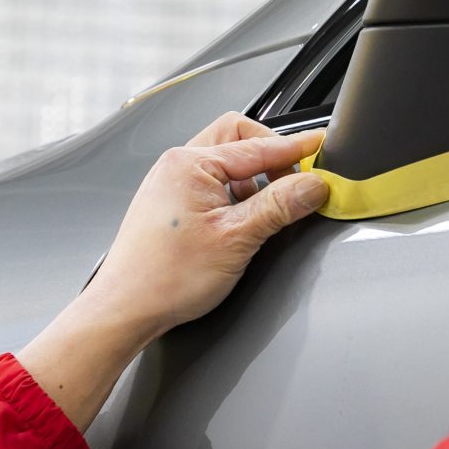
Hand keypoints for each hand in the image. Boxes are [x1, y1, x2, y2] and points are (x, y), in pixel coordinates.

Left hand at [17, 113, 324, 430]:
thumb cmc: (164, 278)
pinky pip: (211, 185)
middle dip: (270, 156)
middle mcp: (176, 166)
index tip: (322, 149)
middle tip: (295, 180)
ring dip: (252, 179)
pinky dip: (234, 195)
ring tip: (267, 210)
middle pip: (238, 140)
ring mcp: (170, 185)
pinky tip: (242, 222)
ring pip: (225, 164)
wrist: (125, 309)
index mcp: (190, 164)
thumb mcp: (236, 239)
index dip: (297, 148)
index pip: (258, 145)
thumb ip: (279, 206)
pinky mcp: (170, 205)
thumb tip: (312, 185)